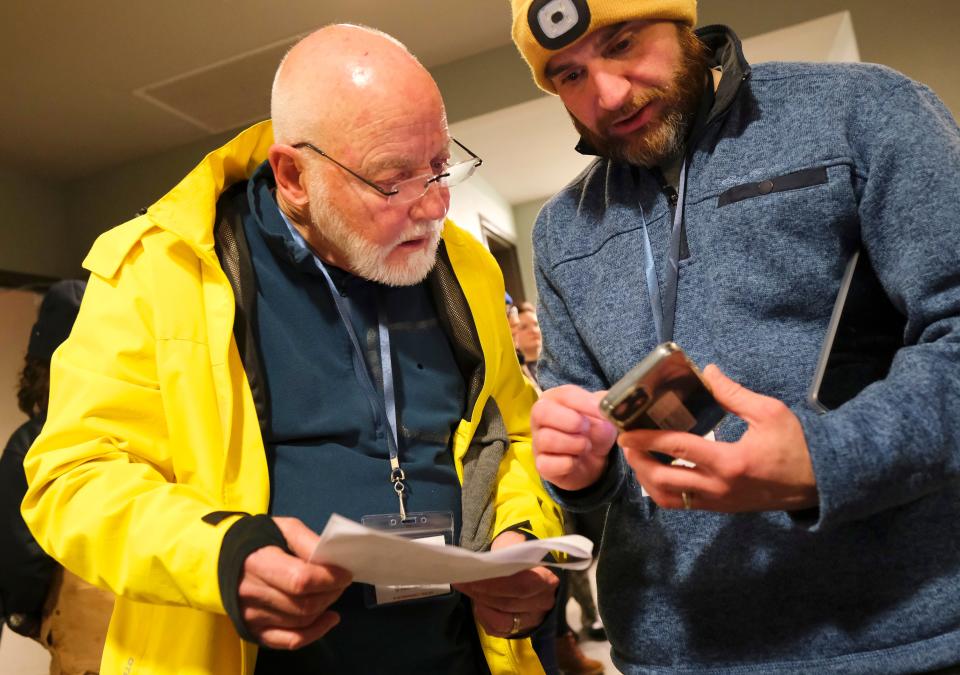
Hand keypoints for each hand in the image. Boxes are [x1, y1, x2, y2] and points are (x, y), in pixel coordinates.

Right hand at [238, 517, 352, 648]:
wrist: (219, 558)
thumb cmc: (257, 540)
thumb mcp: (281, 527)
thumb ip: (307, 541)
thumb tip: (332, 558)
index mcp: (258, 562)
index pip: (300, 580)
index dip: (329, 578)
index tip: (346, 572)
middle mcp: (252, 593)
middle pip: (304, 604)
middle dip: (331, 593)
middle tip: (341, 581)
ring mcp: (252, 616)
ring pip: (301, 621)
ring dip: (325, 607)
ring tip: (333, 592)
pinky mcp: (254, 630)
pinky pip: (289, 641)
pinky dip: (315, 633)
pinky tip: (329, 619)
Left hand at [452, 530, 558, 637]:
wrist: (531, 567)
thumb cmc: (520, 555)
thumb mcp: (515, 544)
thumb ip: (504, 551)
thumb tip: (485, 561)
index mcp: (546, 579)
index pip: (520, 585)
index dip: (495, 583)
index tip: (474, 574)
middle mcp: (544, 602)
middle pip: (509, 603)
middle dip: (482, 592)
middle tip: (462, 581)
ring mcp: (534, 618)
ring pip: (502, 619)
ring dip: (481, 604)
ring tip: (466, 589)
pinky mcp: (521, 628)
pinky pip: (498, 629)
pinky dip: (484, 616)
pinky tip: (477, 604)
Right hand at [531, 385, 618, 490]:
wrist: (595, 461)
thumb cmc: (594, 431)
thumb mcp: (603, 415)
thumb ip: (604, 405)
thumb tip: (605, 403)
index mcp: (555, 399)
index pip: (563, 394)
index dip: (584, 403)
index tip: (601, 412)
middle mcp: (540, 418)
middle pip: (542, 412)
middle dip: (571, 421)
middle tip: (587, 429)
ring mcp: (538, 442)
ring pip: (546, 439)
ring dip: (574, 444)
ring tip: (586, 446)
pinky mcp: (541, 464)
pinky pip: (547, 464)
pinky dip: (568, 464)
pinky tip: (576, 461)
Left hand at [620, 365, 817, 511]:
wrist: (820, 482)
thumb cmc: (796, 444)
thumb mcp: (769, 412)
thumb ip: (733, 393)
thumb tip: (707, 371)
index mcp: (730, 462)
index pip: (677, 449)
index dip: (647, 440)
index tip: (626, 431)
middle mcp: (719, 487)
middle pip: (663, 481)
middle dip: (638, 462)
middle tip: (626, 443)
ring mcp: (718, 502)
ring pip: (669, 499)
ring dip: (647, 479)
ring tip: (637, 457)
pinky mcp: (720, 508)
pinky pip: (683, 505)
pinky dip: (664, 490)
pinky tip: (657, 472)